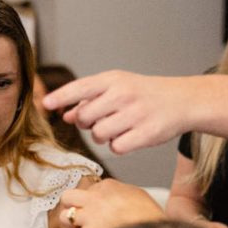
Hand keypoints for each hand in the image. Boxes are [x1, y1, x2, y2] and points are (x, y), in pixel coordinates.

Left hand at [43, 71, 197, 153]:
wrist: (181, 101)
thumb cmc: (144, 95)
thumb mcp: (118, 87)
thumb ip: (92, 98)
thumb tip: (66, 115)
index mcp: (114, 79)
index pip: (80, 88)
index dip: (61, 97)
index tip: (46, 104)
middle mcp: (123, 94)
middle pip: (85, 117)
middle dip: (87, 123)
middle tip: (101, 120)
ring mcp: (135, 114)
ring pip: (99, 135)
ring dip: (103, 136)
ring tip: (118, 128)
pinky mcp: (146, 133)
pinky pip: (116, 148)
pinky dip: (119, 146)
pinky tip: (130, 137)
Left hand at [59, 179, 163, 227]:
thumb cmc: (152, 219)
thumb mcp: (140, 196)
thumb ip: (124, 195)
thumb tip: (117, 201)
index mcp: (109, 186)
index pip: (90, 190)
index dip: (92, 203)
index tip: (102, 212)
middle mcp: (96, 198)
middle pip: (68, 197)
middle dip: (71, 208)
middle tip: (82, 219)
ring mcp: (90, 216)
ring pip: (64, 217)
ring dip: (72, 227)